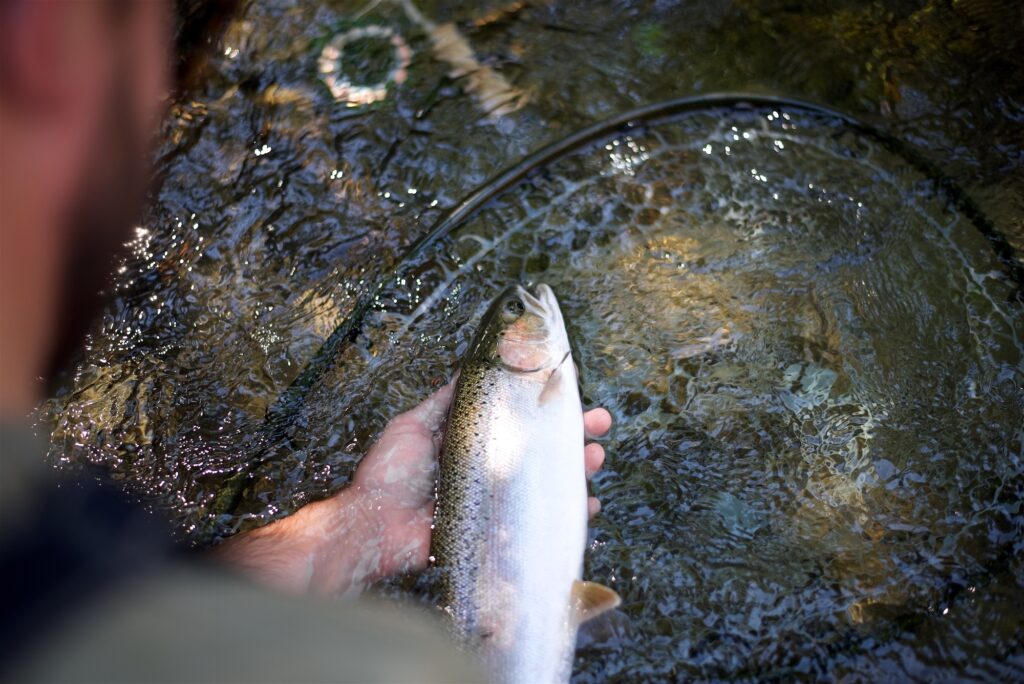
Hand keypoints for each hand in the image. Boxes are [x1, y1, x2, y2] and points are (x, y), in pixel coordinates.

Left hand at [214, 378, 611, 594]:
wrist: (375, 526)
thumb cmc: (390, 474)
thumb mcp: (413, 425)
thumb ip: (444, 402)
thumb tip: (467, 368)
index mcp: (473, 442)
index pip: (519, 419)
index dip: (546, 404)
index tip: (572, 387)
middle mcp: (491, 469)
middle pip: (541, 448)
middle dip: (574, 433)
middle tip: (600, 421)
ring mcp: (498, 500)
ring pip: (547, 481)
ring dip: (577, 468)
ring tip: (595, 455)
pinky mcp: (499, 530)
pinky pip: (540, 521)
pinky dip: (568, 512)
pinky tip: (588, 503)